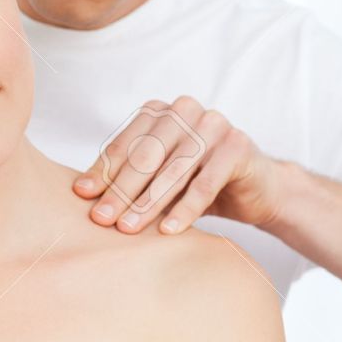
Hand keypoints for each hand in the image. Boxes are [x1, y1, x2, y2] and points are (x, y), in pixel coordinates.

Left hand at [73, 97, 286, 234]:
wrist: (258, 187)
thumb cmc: (200, 180)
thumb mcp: (161, 178)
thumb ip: (129, 178)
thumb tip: (83, 193)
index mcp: (161, 111)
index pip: (126, 143)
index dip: (103, 170)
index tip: (83, 196)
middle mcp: (186, 110)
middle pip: (146, 155)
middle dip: (121, 190)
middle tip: (101, 219)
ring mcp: (214, 124)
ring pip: (173, 169)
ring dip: (148, 202)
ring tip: (128, 228)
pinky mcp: (238, 145)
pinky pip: (206, 182)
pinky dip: (185, 208)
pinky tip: (169, 230)